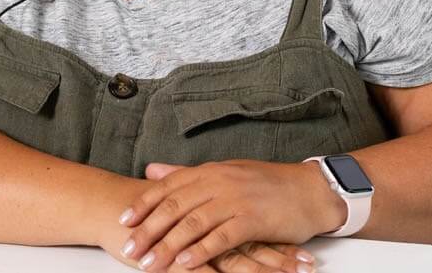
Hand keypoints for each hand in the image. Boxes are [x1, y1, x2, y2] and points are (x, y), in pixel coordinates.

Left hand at [116, 159, 341, 271]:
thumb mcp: (223, 172)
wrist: (308, 189)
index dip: (144, 203)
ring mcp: (234, 199)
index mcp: (209, 170)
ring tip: (149, 263)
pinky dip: (201, 251)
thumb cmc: (265, 184)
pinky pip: (220, 237)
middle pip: (176, 206)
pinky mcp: (251, 218)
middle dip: (149, 228)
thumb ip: (186, 174)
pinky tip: (185, 264)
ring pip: (193, 223)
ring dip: (168, 245)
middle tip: (128, 248)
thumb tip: (152, 169)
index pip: (169, 186)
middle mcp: (218, 181)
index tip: (123, 220)